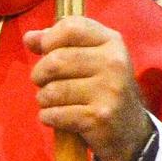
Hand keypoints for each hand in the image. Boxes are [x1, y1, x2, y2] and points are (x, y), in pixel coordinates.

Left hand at [25, 17, 151, 160]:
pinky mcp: (99, 117)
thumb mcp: (91, 61)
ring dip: (43, 99)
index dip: (49, 39)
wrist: (132, 133)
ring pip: (52, 90)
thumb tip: (29, 37)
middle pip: (56, 60)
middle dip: (39, 74)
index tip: (46, 52)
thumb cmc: (103, 91)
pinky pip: (56, 114)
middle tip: (43, 83)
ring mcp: (109, 91)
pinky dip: (48, 117)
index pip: (71, 27)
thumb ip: (59, 45)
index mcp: (112, 42)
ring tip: (52, 102)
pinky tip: (55, 117)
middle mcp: (114, 63)